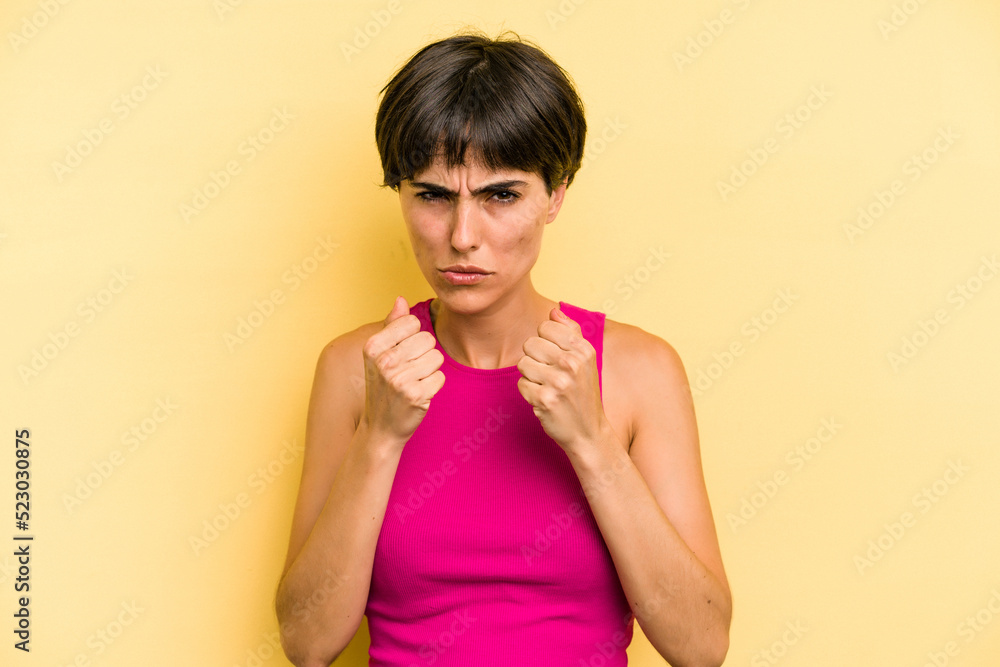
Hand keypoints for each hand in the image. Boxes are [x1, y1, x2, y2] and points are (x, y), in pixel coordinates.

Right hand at [361, 296, 444, 444]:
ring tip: (413, 382)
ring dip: (430, 370)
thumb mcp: (380, 355)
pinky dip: (434, 386)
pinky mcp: (416, 395)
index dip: (413, 337)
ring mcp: (399, 379)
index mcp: (373, 347)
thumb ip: (392, 325)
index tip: (401, 354)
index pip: (412, 322)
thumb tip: (400, 298)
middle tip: (409, 371)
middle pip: (427, 338)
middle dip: (424, 354)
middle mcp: (384, 361)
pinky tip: (419, 394)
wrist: (380, 427)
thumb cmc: (383, 387)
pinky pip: (441, 377)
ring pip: (437, 357)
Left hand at [516, 307, 608, 454]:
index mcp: (583, 350)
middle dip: (535, 359)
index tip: (554, 356)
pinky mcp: (545, 400)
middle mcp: (572, 363)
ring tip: (547, 387)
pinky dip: (529, 393)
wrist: (589, 432)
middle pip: (530, 344)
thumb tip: (554, 311)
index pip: (545, 326)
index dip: (544, 341)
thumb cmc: (583, 393)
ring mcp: (558, 382)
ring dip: (531, 377)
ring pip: (522, 363)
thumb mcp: (585, 360)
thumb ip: (571, 332)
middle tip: (550, 375)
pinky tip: (544, 400)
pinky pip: (521, 384)